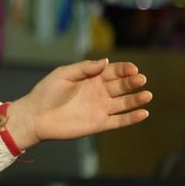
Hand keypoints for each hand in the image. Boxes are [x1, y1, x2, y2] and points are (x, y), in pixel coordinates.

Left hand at [7, 59, 151, 149]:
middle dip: (132, 82)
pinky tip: (143, 113)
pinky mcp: (99, 123)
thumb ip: (84, 68)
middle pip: (121, 85)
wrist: (37, 116)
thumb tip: (105, 62)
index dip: (124, 69)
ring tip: (147, 95)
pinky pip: (119, 121)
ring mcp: (100, 108)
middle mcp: (99, 92)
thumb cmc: (47, 92)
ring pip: (124, 103)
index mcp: (91, 77)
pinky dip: (132, 118)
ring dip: (136, 99)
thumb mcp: (63, 74)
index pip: (113, 71)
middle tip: (141, 79)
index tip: (132, 68)